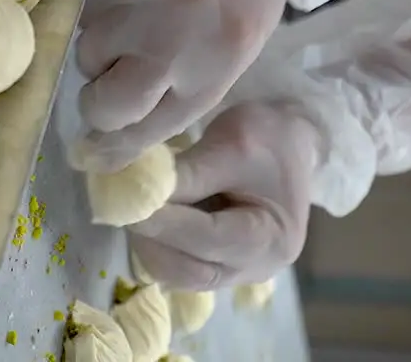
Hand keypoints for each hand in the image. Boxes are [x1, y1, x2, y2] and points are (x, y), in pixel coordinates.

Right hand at [75, 0, 286, 171]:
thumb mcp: (228, 58)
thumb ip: (174, 96)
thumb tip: (108, 139)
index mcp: (204, 80)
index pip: (137, 136)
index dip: (111, 145)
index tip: (94, 147)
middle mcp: (163, 51)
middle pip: (100, 105)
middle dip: (103, 95)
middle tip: (120, 69)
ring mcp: (132, 7)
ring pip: (86, 51)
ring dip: (103, 42)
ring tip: (137, 12)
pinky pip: (81, 4)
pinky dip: (96, 0)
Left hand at [127, 102, 318, 289]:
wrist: (290, 141)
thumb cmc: (268, 137)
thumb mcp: (230, 145)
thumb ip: (186, 175)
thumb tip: (133, 192)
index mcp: (272, 238)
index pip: (210, 238)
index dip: (165, 223)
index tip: (127, 201)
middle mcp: (258, 266)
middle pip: (192, 270)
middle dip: (152, 239)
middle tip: (121, 205)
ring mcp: (238, 271)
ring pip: (179, 273)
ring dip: (149, 244)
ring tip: (130, 207)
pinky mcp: (219, 264)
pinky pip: (181, 265)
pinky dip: (158, 243)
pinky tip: (146, 214)